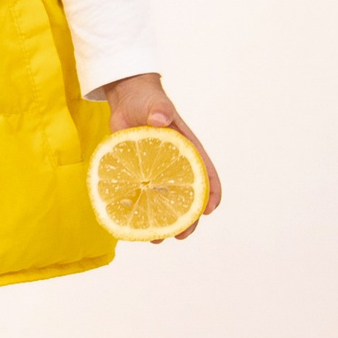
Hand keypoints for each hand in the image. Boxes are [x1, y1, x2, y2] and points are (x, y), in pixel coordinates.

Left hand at [102, 74, 221, 239]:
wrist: (125, 99)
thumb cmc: (147, 99)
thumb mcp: (155, 103)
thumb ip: (159, 110)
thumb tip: (160, 119)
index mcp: (187, 149)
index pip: (206, 172)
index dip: (211, 192)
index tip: (209, 210)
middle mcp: (174, 164)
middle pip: (186, 196)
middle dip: (187, 219)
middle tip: (181, 236)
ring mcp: (155, 172)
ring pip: (164, 202)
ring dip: (163, 223)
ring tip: (156, 239)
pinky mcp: (137, 174)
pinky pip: (140, 197)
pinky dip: (137, 211)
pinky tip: (131, 226)